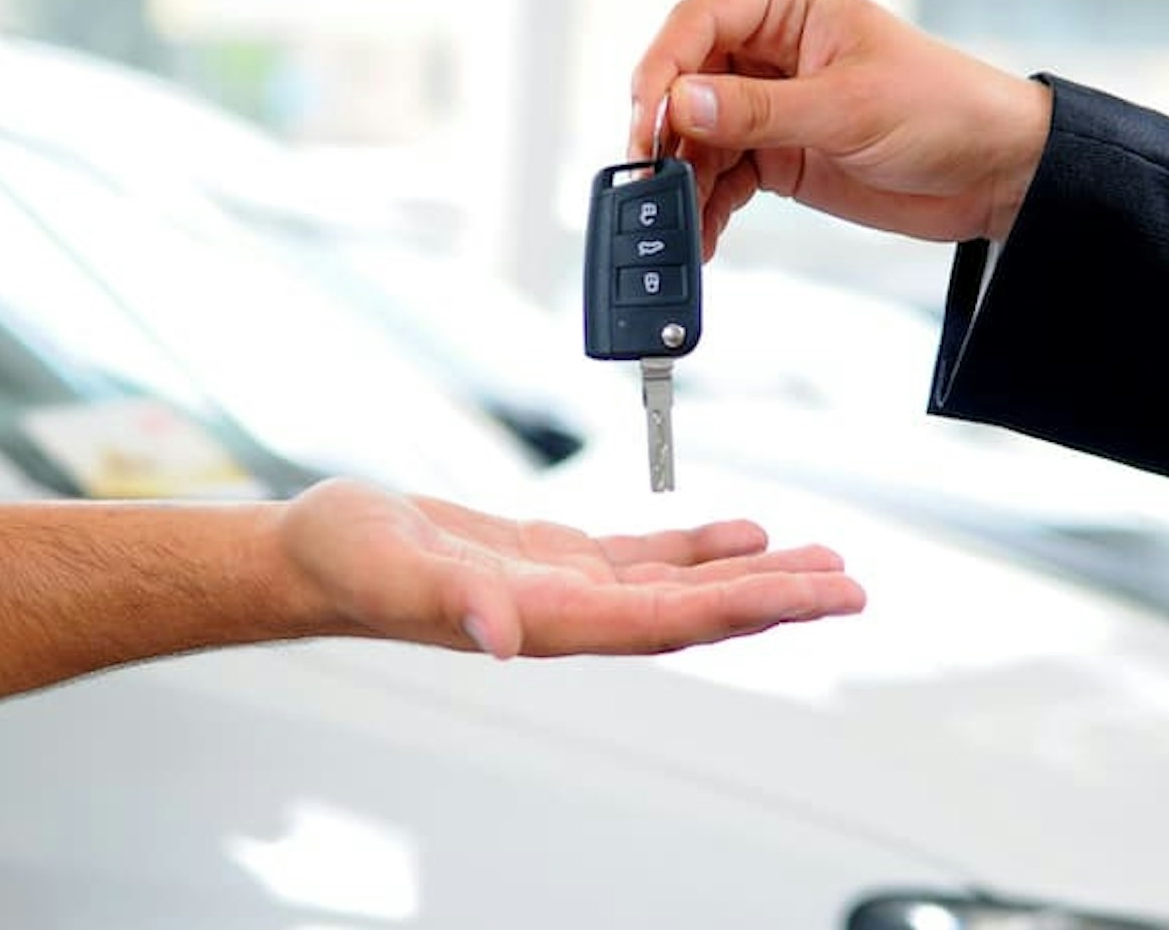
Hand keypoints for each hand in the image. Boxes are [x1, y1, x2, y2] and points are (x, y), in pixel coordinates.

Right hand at [277, 479, 865, 657]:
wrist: (314, 553)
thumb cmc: (344, 563)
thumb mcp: (391, 569)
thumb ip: (449, 602)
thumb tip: (503, 635)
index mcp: (547, 620)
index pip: (667, 621)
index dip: (745, 606)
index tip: (812, 595)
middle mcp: (571, 614)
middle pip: (697, 613)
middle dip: (778, 599)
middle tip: (853, 586)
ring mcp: (567, 589)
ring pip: (682, 587)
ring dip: (753, 576)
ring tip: (822, 563)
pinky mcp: (554, 559)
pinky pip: (645, 559)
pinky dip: (698, 548)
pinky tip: (741, 533)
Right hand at [630, 0, 1053, 256]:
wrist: (993, 171)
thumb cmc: (944, 108)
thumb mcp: (849, 108)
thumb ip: (759, 110)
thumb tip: (683, 105)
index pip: (696, 23)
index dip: (663, 73)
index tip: (650, 124)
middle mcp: (765, 42)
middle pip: (682, 82)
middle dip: (664, 136)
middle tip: (652, 182)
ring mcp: (766, 99)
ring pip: (694, 136)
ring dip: (682, 181)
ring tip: (677, 223)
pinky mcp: (773, 149)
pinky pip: (720, 174)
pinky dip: (707, 206)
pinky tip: (702, 235)